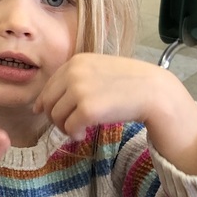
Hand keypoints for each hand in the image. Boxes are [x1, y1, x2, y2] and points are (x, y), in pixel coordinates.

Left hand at [35, 54, 196, 174]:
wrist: (154, 92)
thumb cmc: (129, 84)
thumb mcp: (99, 71)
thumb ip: (74, 81)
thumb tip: (41, 105)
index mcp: (76, 61)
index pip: (49, 86)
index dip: (47, 103)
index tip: (53, 113)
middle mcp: (74, 72)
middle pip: (48, 102)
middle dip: (56, 118)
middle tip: (70, 126)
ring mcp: (79, 90)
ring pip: (56, 117)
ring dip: (65, 128)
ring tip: (80, 130)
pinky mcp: (87, 109)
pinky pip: (69, 128)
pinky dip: (74, 135)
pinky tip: (84, 135)